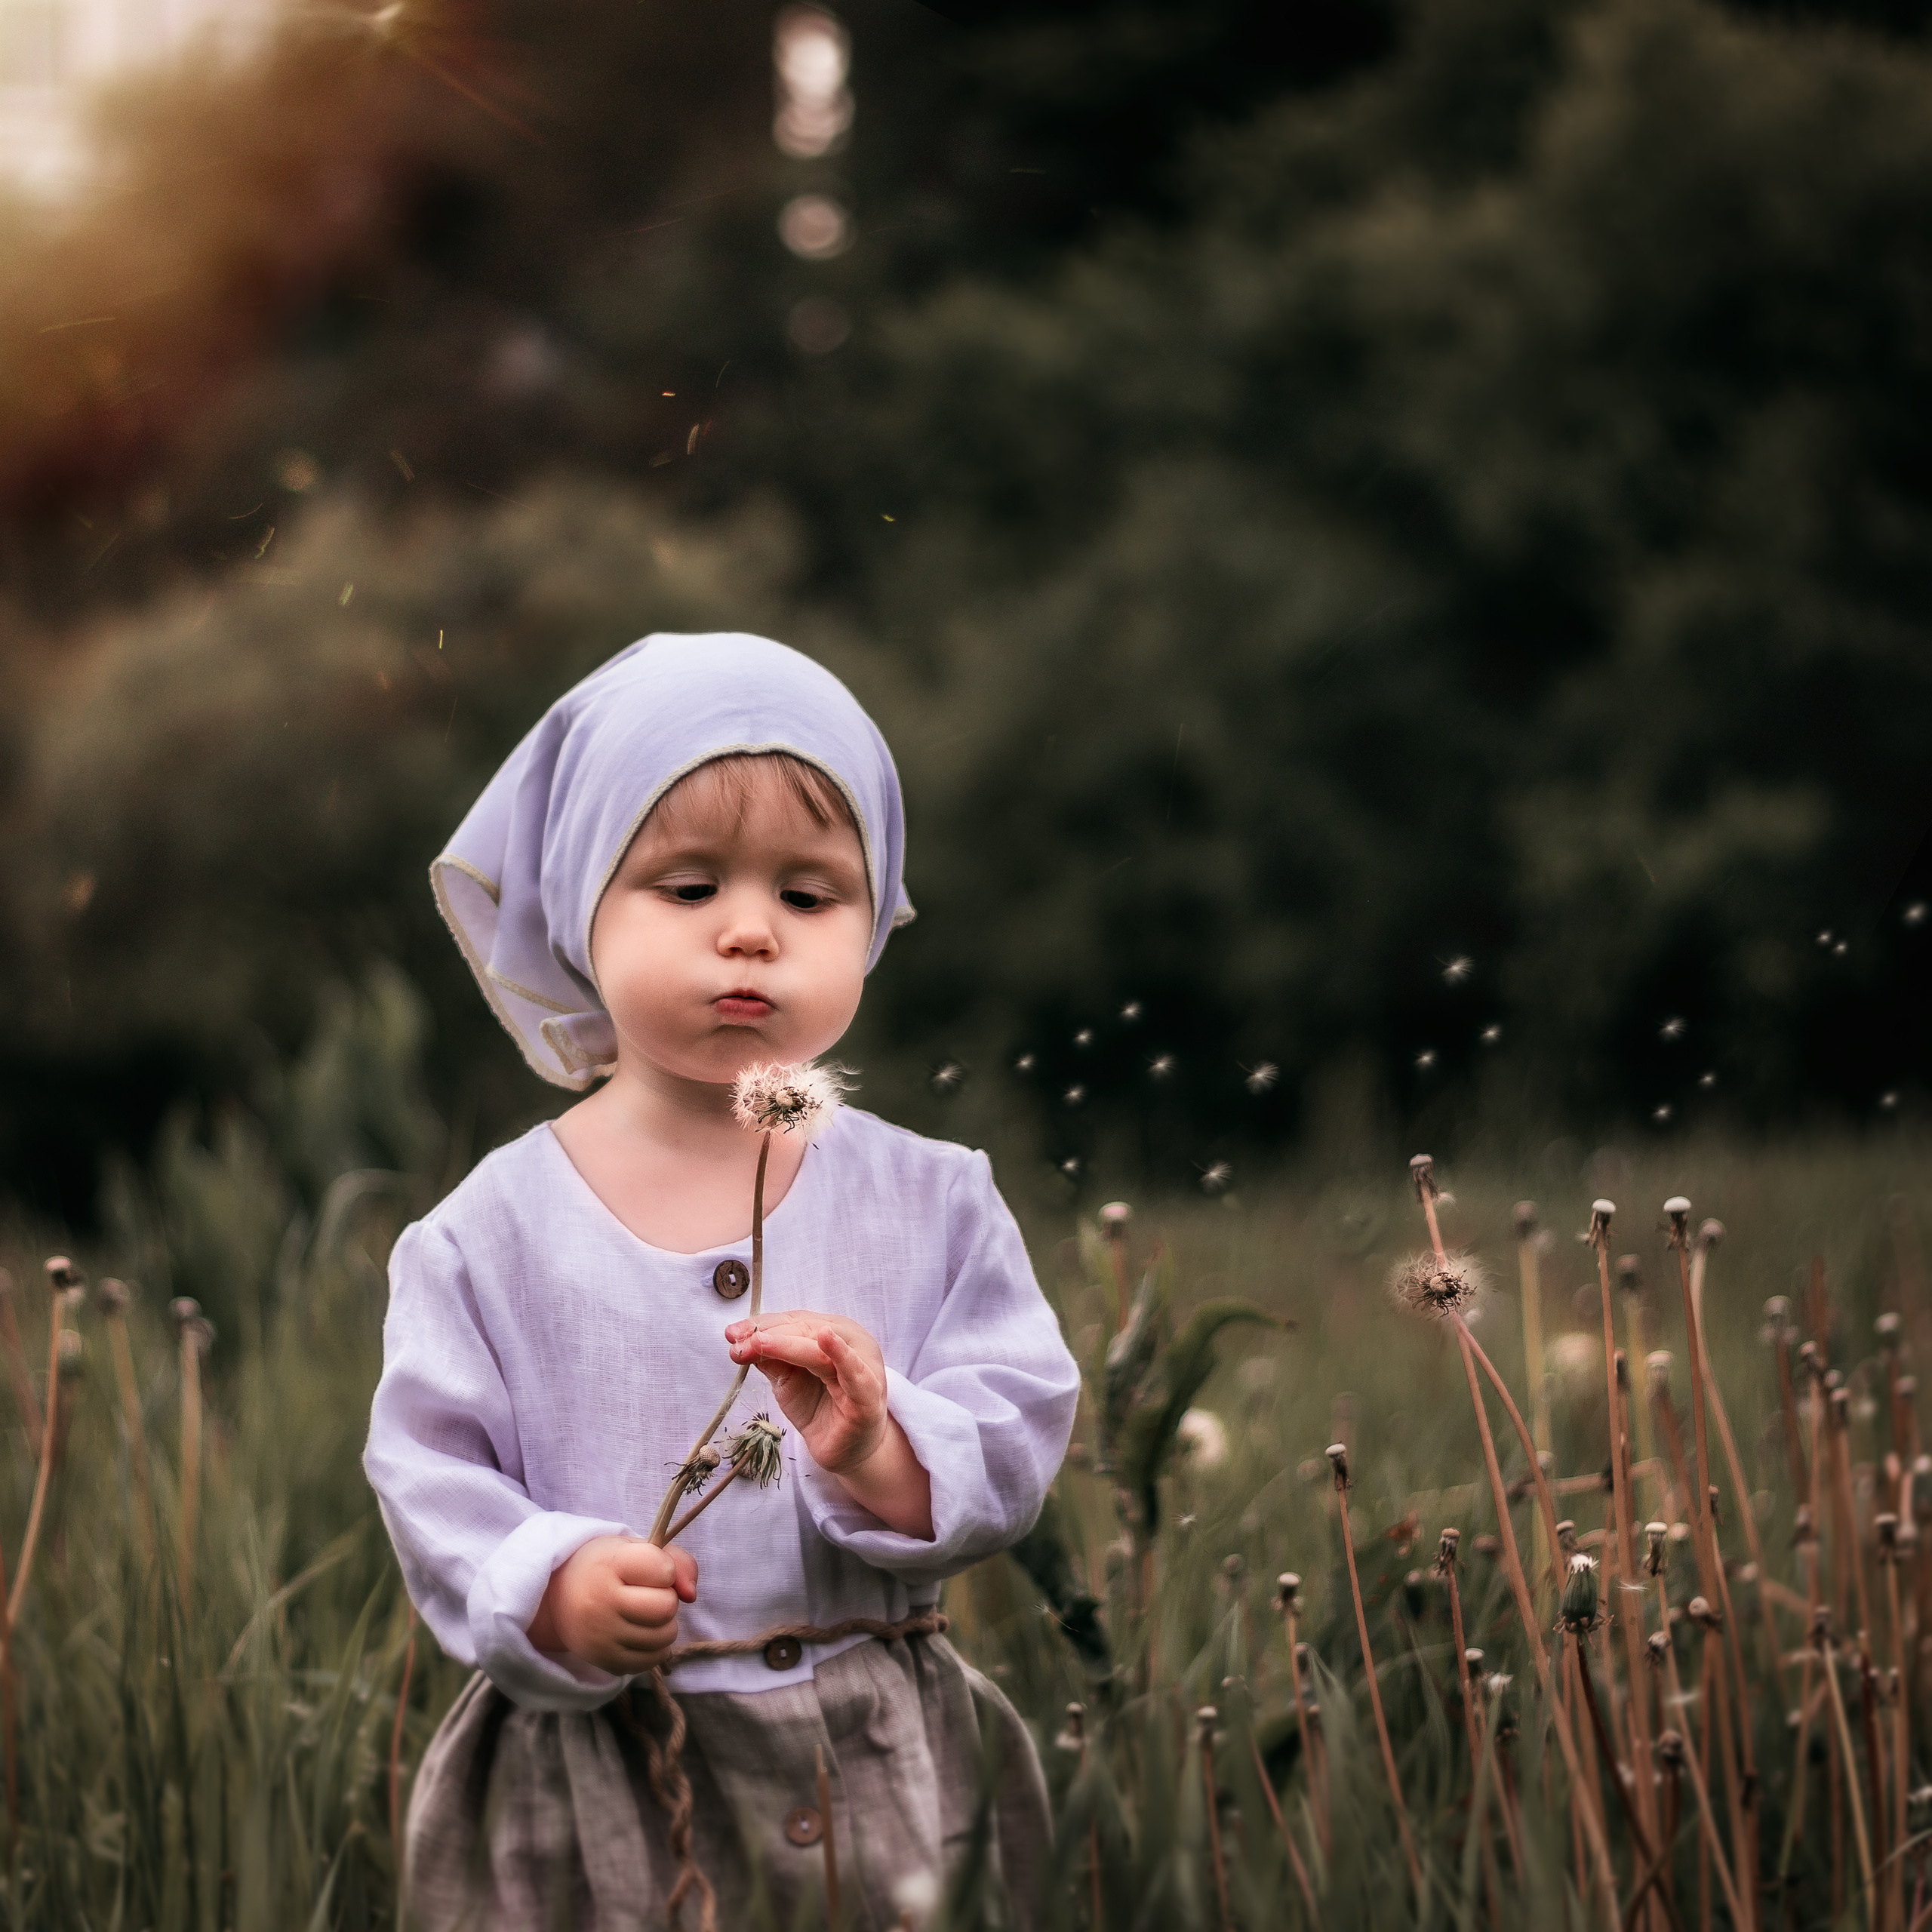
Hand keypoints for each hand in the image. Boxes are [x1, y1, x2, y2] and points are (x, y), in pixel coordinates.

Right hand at [525, 1535, 697, 1674]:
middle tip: (646, 1593)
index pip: (663, 1570)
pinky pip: (654, 1659)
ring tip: (643, 1613)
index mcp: (608, 1565)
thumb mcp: (636, 1549)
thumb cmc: (606, 1568)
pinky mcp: (606, 1663)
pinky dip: (655, 1646)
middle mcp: (600, 1604)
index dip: (665, 1569)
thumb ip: (677, 1560)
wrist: (557, 1598)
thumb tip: (691, 1595)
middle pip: (666, 1607)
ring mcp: (602, 1638)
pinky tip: (639, 1632)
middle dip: (666, 1598)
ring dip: (664, 1623)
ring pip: (665, 1636)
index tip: (647, 1569)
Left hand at [724, 1310, 889, 1473]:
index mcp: (833, 1330)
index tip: (732, 1333)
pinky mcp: (869, 1393)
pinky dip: (841, 1354)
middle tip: (737, 1341)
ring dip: (787, 1344)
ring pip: (820, 1349)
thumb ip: (770, 1358)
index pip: (794, 1320)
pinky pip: (854, 1371)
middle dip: (768, 1335)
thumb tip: (740, 1339)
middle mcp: (851, 1340)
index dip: (762, 1324)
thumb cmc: (819, 1408)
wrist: (844, 1450)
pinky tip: (825, 1338)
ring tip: (758, 1343)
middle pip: (805, 1330)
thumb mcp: (787, 1380)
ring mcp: (863, 1364)